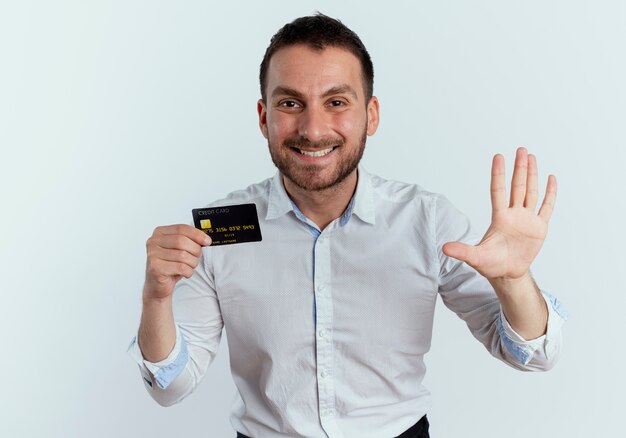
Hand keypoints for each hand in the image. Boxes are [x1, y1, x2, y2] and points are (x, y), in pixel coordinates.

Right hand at [144, 224, 211, 300]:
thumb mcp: (181, 250)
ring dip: (192, 262)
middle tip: (197, 257)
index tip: (207, 241)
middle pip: (182, 241)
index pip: (181, 228)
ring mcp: (153, 255)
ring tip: (189, 267)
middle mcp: (153, 242)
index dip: (197, 234)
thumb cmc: (171, 265)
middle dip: (195, 250)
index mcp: (160, 233)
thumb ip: (190, 241)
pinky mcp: (155, 268)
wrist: (158, 285)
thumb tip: (205, 239)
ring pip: (183, 255)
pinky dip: (188, 271)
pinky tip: (185, 273)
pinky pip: (181, 267)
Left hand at [442, 147, 556, 280]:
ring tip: (531, 157)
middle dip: (519, 168)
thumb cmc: (490, 264)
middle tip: (521, 149)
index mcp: (499, 218)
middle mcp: (513, 214)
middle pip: (517, 187)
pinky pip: (546, 207)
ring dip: (532, 175)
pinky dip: (550, 194)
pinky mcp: (539, 228)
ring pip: (531, 192)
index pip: (498, 191)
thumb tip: (444, 248)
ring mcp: (527, 219)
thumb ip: (462, 251)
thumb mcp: (475, 257)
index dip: (498, 174)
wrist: (507, 274)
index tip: (498, 156)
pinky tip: (550, 179)